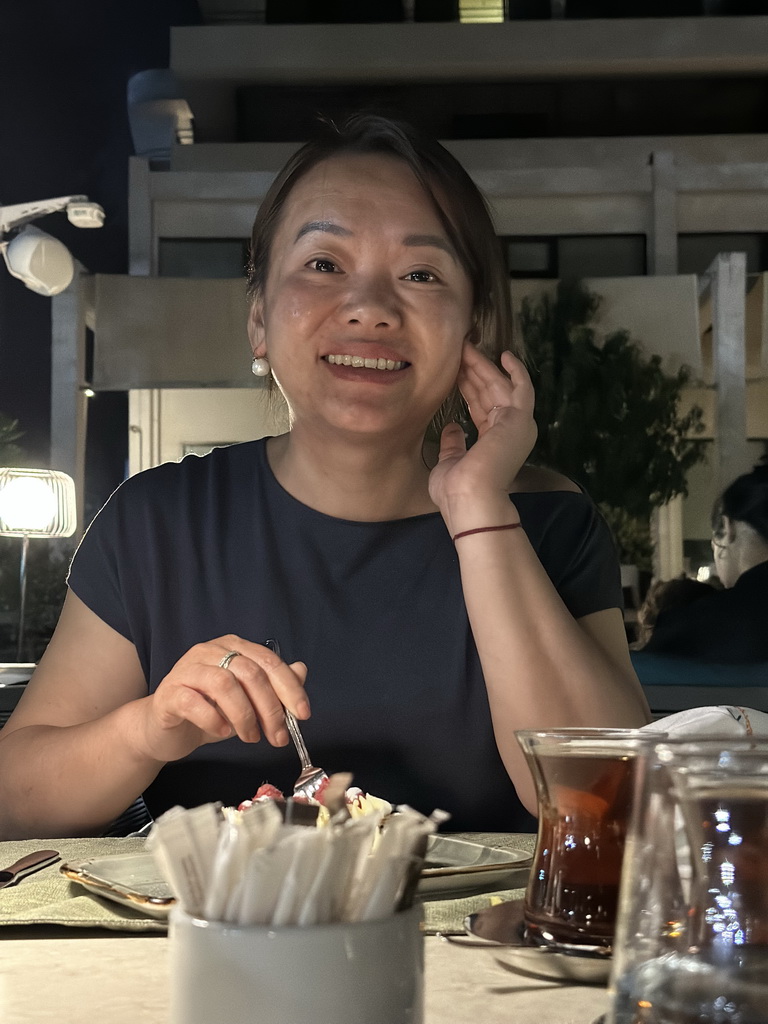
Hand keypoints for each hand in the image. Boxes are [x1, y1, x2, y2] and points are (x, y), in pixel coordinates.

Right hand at [137, 636, 308, 763]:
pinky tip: (223, 731)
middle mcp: (210, 651)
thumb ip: (273, 685)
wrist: (164, 729)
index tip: (302, 714)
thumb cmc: (209, 711)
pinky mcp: (169, 692)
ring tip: (251, 737)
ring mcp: (187, 669)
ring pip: (224, 684)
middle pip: (250, 673)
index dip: (289, 688)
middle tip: (278, 737)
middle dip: (270, 708)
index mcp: (233, 647)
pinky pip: (194, 702)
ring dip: (245, 715)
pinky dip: (214, 719)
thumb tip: (301, 670)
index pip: (269, 661)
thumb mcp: (248, 700)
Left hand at [428, 343, 536, 530]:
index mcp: (493, 444)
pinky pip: (523, 388)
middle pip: (490, 394)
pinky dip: (516, 371)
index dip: (468, 388)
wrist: (470, 498)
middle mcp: (509, 432)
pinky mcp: (521, 418)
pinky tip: (504, 354)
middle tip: (459, 351)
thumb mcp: (450, 462)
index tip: (455, 371)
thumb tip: (453, 428)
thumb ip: (455, 444)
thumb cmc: (457, 490)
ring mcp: (517, 425)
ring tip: (467, 348)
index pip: (481, 409)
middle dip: (474, 372)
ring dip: (484, 367)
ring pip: (501, 387)